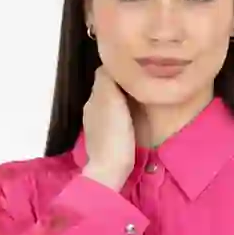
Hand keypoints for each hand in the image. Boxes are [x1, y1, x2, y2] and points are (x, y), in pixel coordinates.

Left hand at [81, 66, 135, 188]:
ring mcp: (96, 127)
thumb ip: (107, 79)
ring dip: (123, 100)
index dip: (120, 70)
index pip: (105, 75)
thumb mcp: (110, 99)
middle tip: (142, 81)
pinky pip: (113, 120)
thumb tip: (111, 64)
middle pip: (107, 90)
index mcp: (92, 99)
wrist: (110, 171)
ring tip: (140, 98)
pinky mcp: (104, 141)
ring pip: (111, 105)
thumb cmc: (114, 134)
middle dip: (122, 85)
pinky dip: (122, 115)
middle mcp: (91, 110)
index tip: (137, 67)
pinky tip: (132, 117)